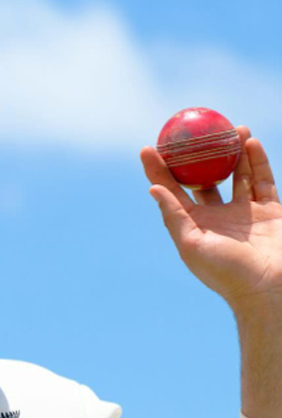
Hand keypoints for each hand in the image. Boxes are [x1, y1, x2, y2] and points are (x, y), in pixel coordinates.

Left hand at [140, 128, 281, 314]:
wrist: (268, 289)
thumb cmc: (226, 272)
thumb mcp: (192, 245)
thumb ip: (174, 216)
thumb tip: (153, 188)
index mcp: (195, 225)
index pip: (172, 191)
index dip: (159, 170)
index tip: (148, 147)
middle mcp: (218, 217)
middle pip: (204, 179)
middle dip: (198, 155)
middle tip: (193, 130)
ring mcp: (245, 213)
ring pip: (237, 174)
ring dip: (231, 152)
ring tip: (228, 128)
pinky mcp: (269, 211)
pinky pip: (262, 179)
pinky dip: (257, 160)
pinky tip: (249, 141)